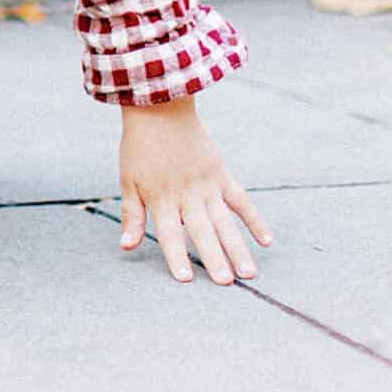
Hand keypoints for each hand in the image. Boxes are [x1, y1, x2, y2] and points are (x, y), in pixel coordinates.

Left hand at [117, 96, 271, 284]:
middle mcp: (186, 195)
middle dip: (215, 258)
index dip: (176, 256)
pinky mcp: (221, 174)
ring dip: (238, 248)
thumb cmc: (139, 147)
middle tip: (227, 283)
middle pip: (202, 231)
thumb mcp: (128, 181)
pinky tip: (266, 241)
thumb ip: (131, 215)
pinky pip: (241, 200)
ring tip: (249, 273)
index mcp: (161, 198)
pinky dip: (254, 220)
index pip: (170, 233)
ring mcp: (207, 185)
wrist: (160, 109)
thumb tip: (126, 246)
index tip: (186, 279)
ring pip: (225, 222)